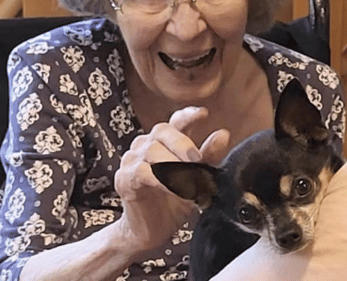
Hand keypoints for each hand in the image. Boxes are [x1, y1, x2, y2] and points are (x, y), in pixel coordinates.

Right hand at [113, 106, 229, 255]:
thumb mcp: (196, 179)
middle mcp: (145, 145)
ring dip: (174, 165)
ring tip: (189, 180)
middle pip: (163, 131)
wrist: (151, 231)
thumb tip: (223, 134)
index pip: (175, 121)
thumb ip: (208, 157)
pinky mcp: (124, 178)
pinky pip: (142, 172)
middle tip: (197, 160)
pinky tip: (175, 189)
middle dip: (183, 144)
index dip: (188, 115)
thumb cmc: (173, 203)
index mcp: (164, 141)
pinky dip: (162, 180)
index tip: (204, 114)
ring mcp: (132, 160)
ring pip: (152, 151)